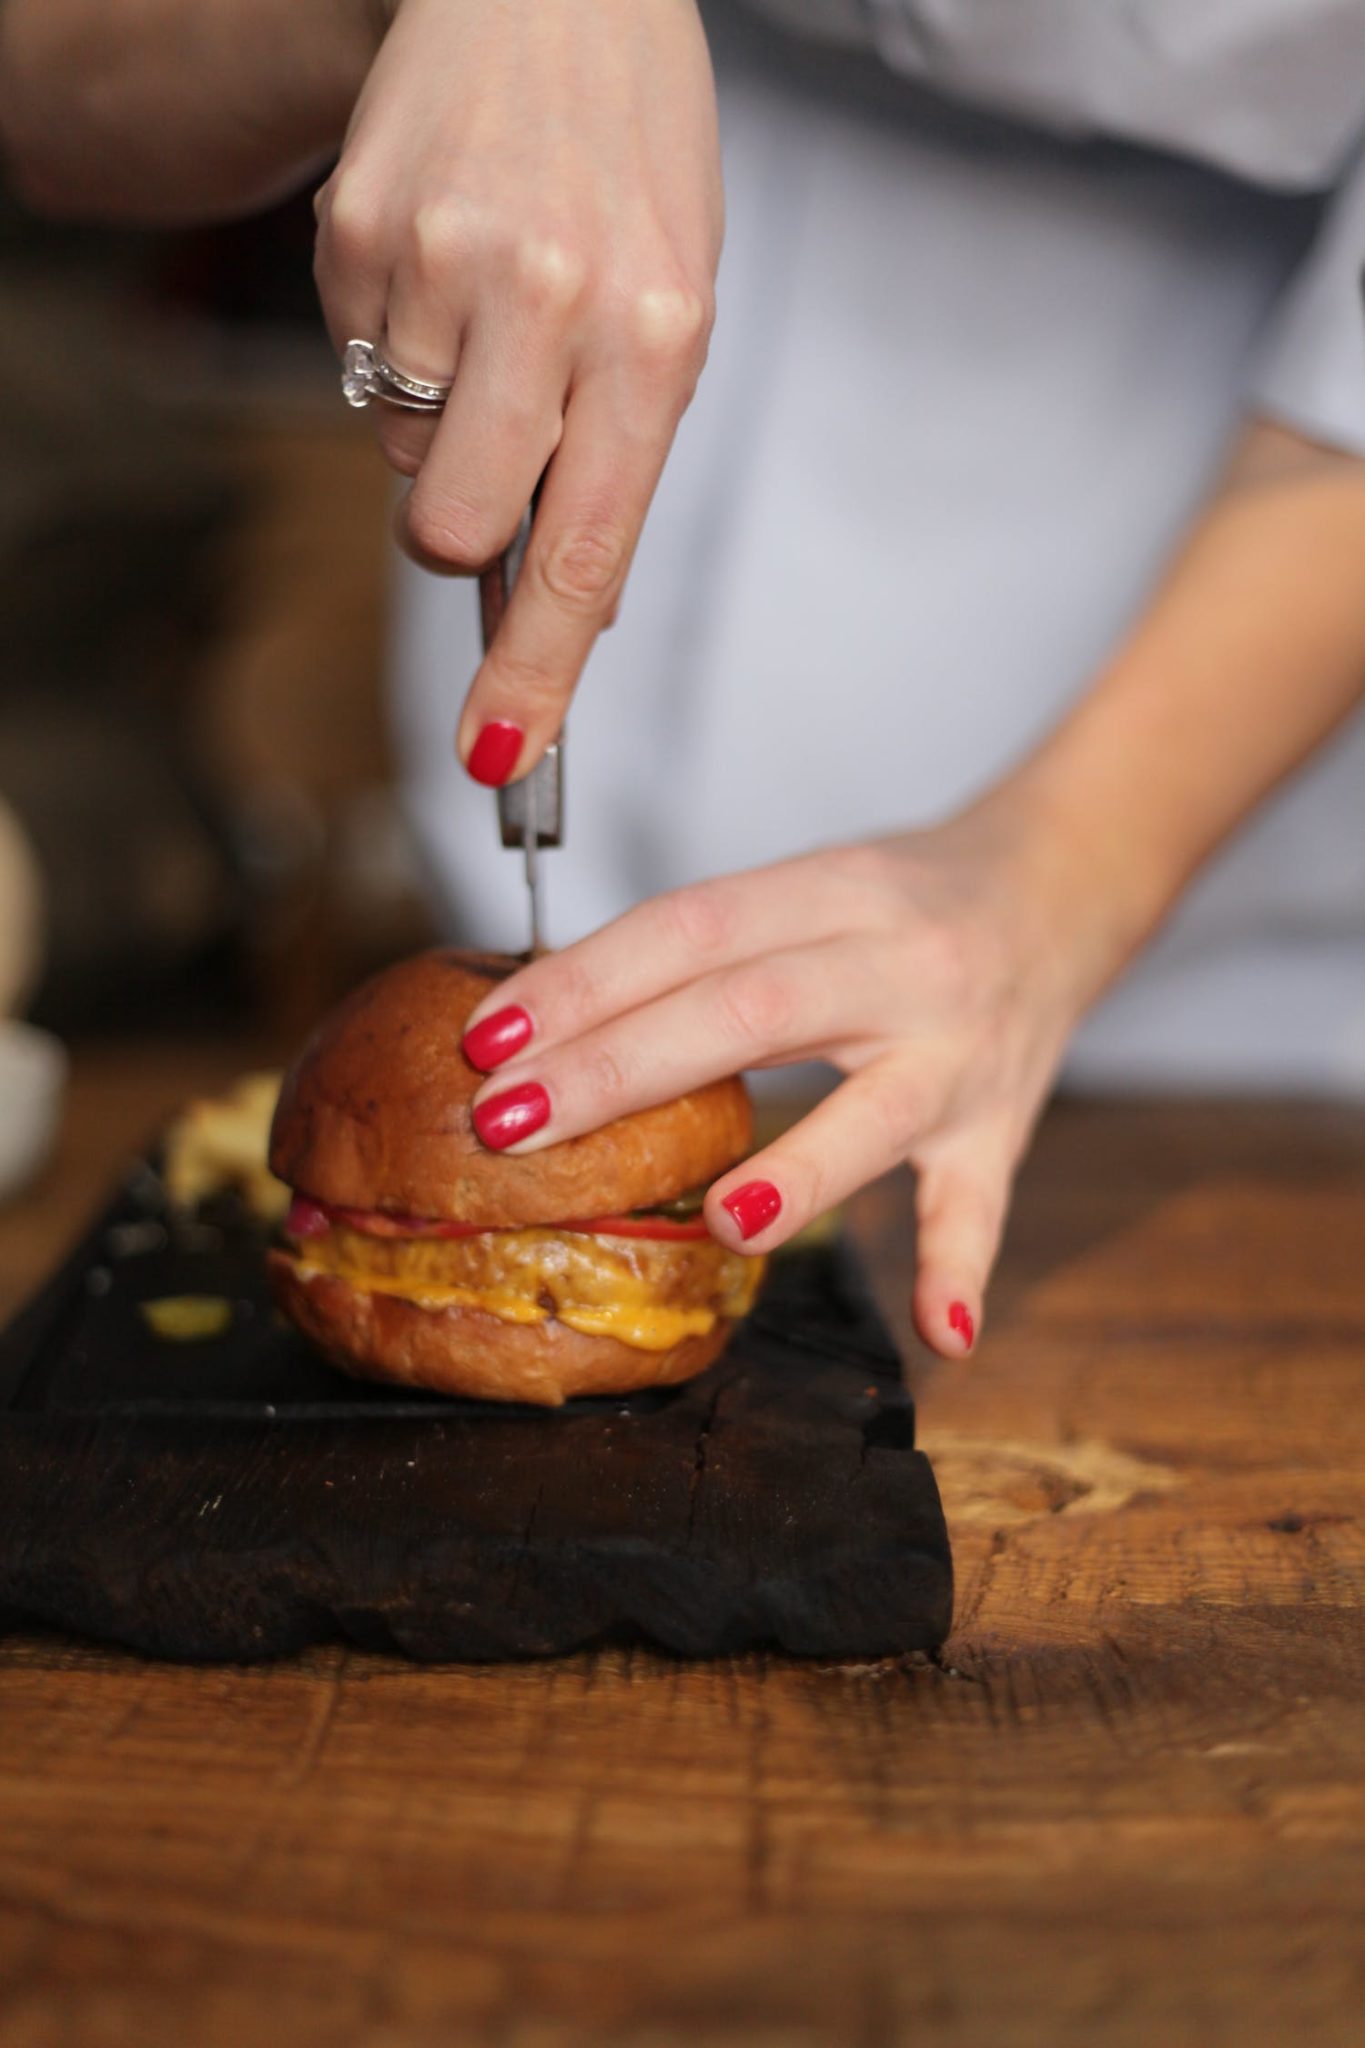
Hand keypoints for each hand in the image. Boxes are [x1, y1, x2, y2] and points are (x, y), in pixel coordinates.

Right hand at [314, 0, 722, 784]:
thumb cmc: (629, 163)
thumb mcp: (678, 307)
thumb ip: (622, 461)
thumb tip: (568, 608)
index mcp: (658, 335)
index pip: (583, 553)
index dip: (536, 673)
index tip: (500, 758)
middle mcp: (552, 300)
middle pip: (454, 525)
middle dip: (460, 525)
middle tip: (495, 451)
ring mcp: (445, 259)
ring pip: (401, 449)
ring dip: (437, 418)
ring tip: (491, 309)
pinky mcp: (359, 226)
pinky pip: (355, 364)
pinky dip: (396, 344)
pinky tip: (447, 264)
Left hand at [457, 794, 1114, 1358]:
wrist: (1066, 881)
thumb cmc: (907, 897)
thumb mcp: (810, 886)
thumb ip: (710, 947)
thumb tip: (559, 1020)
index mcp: (834, 893)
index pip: (690, 930)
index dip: (584, 980)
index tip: (490, 1037)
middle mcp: (900, 967)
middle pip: (751, 1012)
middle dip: (621, 1068)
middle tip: (511, 1123)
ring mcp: (959, 1054)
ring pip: (876, 1111)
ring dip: (799, 1172)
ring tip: (719, 1221)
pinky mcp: (1005, 1127)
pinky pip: (983, 1207)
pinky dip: (962, 1273)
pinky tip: (937, 1335)